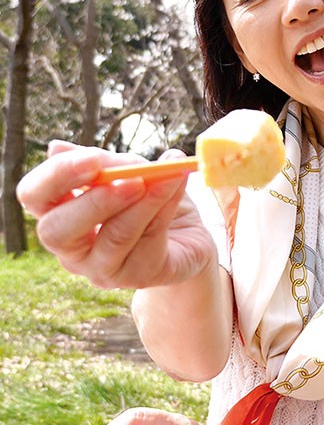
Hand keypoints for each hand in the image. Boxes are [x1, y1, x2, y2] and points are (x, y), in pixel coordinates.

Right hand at [16, 141, 214, 288]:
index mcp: (58, 213)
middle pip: (57, 231)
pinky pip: (149, 241)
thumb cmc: (147, 198)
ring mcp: (101, 268)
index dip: (56, 176)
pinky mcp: (137, 276)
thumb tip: (56, 148)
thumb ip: (103, 163)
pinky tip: (177, 184)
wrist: (188, 234)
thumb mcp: (127, 172)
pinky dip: (166, 206)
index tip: (93, 159)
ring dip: (146, 200)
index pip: (33, 196)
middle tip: (132, 180)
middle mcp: (71, 248)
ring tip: (168, 174)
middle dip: (95, 202)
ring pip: (115, 236)